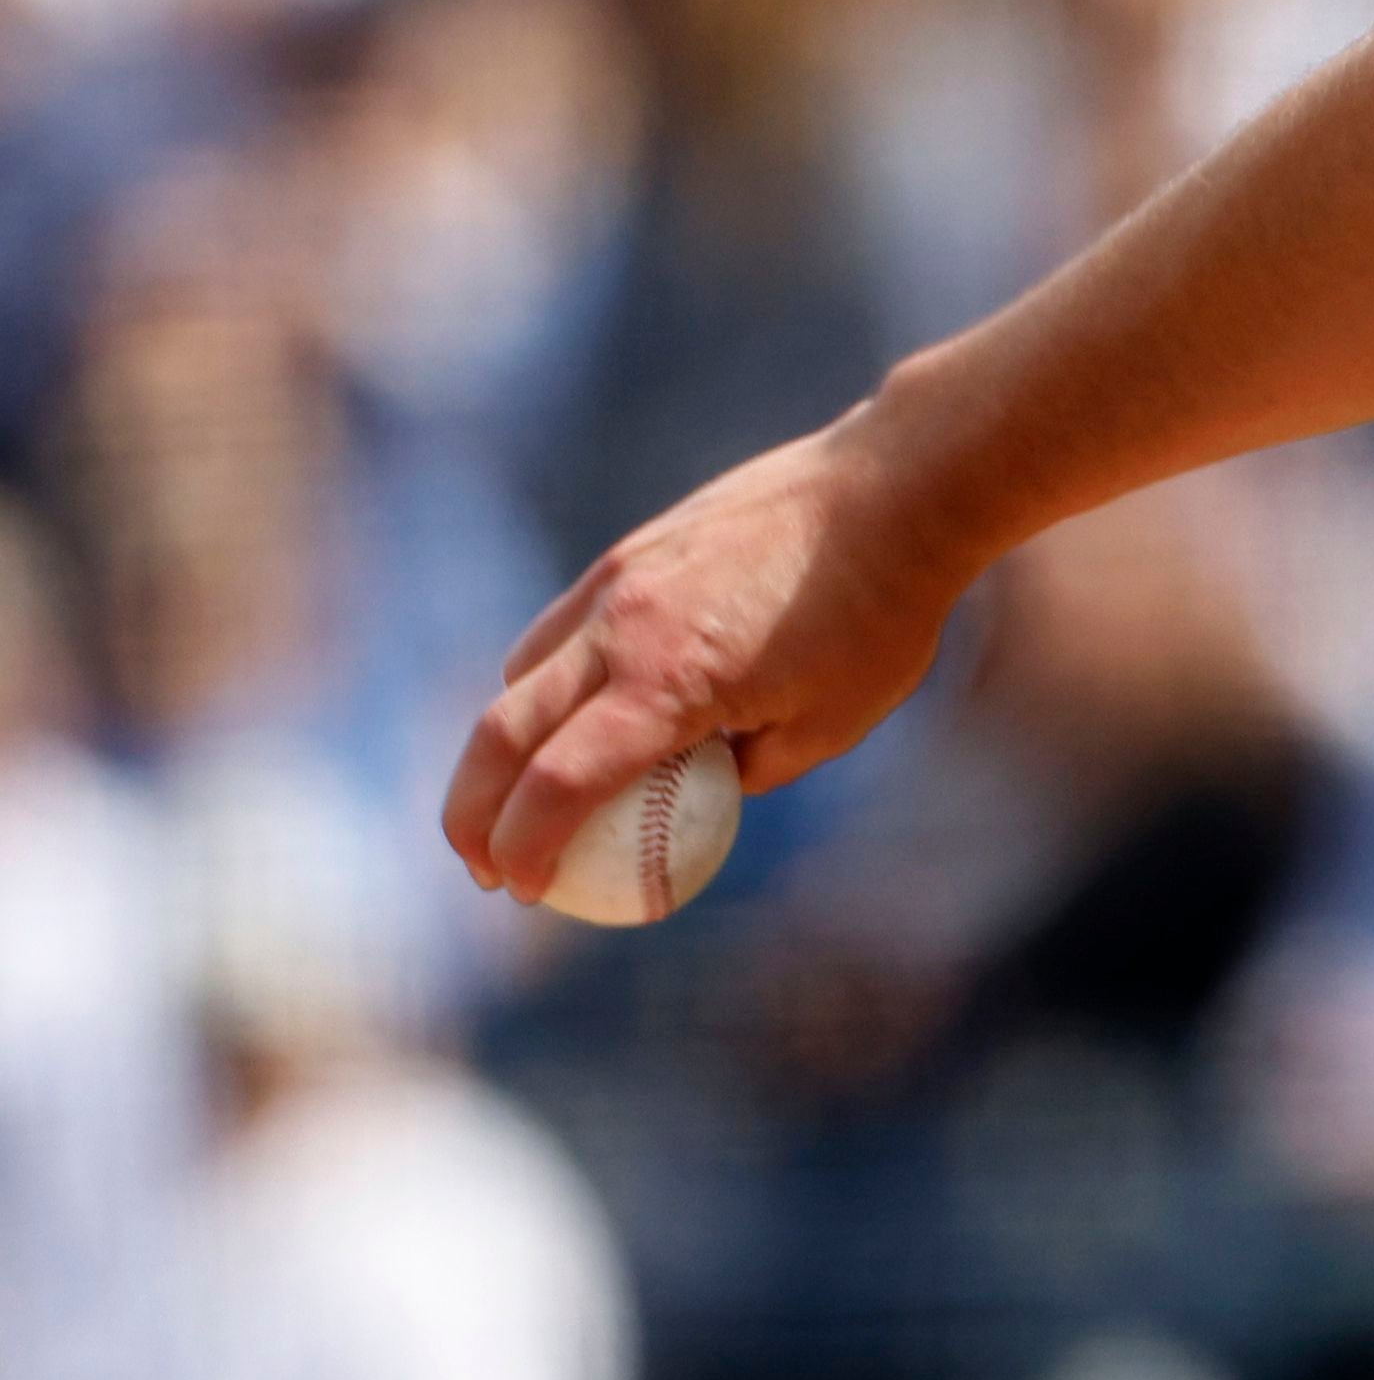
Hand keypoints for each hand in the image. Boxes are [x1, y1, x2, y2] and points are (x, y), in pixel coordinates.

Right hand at [440, 405, 980, 902]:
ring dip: (503, 741)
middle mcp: (621, 626)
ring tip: (522, 791)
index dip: (523, 849)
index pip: (557, 784)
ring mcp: (618, 578)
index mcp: (664, 683)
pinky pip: (561, 626)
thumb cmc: (881, 615)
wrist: (896, 488)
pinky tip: (580, 707)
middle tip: (479, 864)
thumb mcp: (831, 725)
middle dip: (471, 813)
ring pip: (521, 671)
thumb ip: (753, 769)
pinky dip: (546, 679)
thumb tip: (704, 791)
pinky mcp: (633, 548)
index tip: (522, 891)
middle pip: (500, 732)